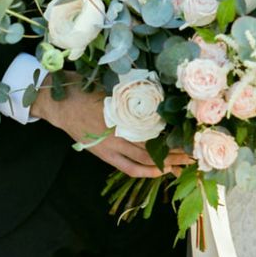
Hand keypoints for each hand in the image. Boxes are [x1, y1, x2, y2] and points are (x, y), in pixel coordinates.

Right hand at [31, 73, 192, 177]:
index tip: (192, 133)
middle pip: (154, 147)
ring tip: (185, 164)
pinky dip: (146, 172)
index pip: (156, 128)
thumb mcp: (114, 84)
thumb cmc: (87, 87)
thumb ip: (135, 92)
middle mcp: (120, 132)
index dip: (174, 134)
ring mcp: (112, 146)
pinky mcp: (104, 155)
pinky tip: (161, 171)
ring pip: (145, 160)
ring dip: (166, 163)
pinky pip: (128, 168)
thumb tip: (162, 93)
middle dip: (176, 152)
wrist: (59, 103)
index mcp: (123, 112)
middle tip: (196, 153)